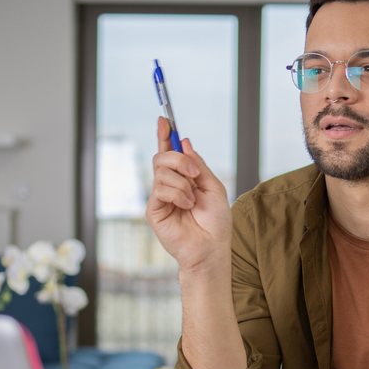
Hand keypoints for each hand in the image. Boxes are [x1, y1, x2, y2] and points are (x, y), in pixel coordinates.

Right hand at [145, 117, 232, 272]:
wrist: (211, 248)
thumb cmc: (215, 223)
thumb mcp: (213, 187)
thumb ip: (198, 165)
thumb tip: (185, 143)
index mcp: (183, 179)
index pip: (170, 153)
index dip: (166, 135)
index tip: (164, 119)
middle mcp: (169, 186)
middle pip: (162, 157)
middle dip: (179, 159)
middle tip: (194, 174)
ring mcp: (160, 198)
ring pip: (161, 172)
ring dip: (182, 183)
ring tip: (192, 201)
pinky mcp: (154, 210)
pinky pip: (160, 189)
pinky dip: (177, 194)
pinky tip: (186, 207)